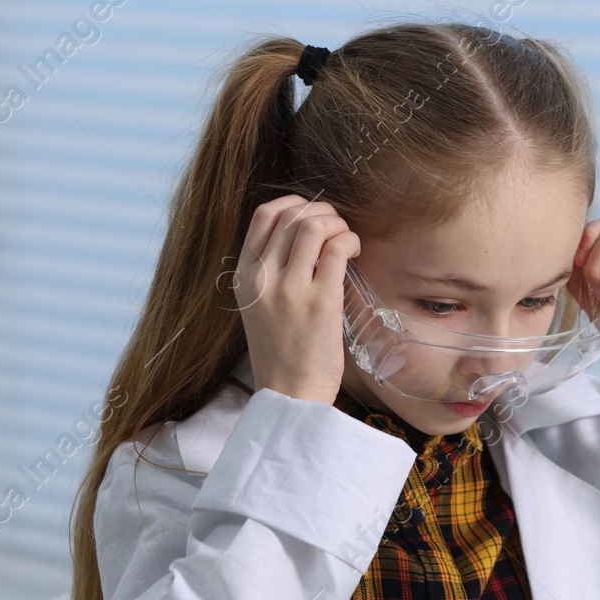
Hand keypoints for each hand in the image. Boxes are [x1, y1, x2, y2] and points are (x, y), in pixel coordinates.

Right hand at [229, 195, 359, 403]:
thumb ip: (270, 274)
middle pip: (291, 215)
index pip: (262, 215)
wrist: (289, 396)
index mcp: (244, 277)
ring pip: (313, 225)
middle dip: (322, 211)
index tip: (312, 213)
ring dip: (337, 223)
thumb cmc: (281, 355)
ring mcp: (289, 288)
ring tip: (347, 239)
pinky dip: (350, 240)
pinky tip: (355, 251)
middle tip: (338, 227)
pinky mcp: (319, 301)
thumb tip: (305, 238)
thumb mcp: (259, 308)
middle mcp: (262, 278)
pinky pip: (337, 248)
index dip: (293, 203)